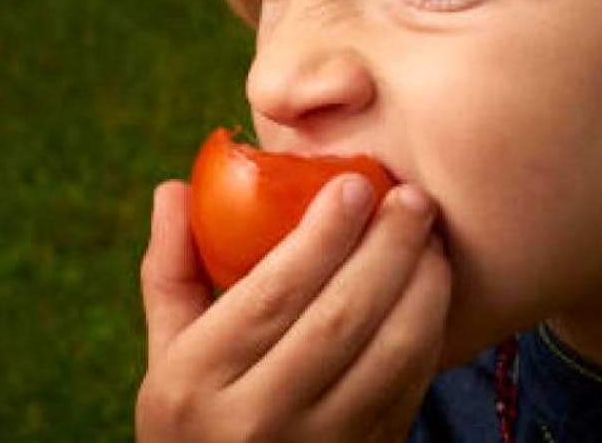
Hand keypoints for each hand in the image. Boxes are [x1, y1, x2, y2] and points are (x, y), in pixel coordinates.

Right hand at [135, 174, 450, 441]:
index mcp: (197, 380)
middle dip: (387, 248)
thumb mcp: (168, 353)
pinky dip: (430, 330)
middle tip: (413, 198)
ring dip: (423, 286)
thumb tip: (174, 187)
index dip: (322, 234)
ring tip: (432, 239)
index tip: (354, 183)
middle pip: (341, 316)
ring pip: (391, 351)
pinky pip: (411, 383)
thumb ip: (171, 270)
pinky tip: (433, 290)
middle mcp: (257, 418)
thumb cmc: (196, 416)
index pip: (273, 293)